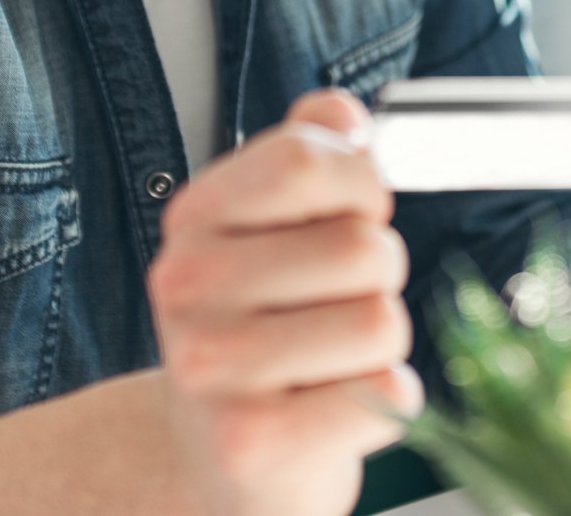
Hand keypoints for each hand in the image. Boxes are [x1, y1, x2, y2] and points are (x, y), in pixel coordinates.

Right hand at [148, 89, 420, 515]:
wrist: (218, 456)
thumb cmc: (262, 327)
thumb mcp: (273, 230)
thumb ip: (310, 152)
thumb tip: (342, 115)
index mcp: (194, 217)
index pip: (306, 159)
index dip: (360, 185)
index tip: (352, 213)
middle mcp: (185, 285)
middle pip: (362, 246)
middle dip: (378, 278)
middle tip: (334, 307)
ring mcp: (209, 367)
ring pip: (380, 322)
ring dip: (380, 346)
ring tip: (328, 361)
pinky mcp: (248, 443)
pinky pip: (386, 393)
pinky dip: (384, 403)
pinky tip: (329, 408)